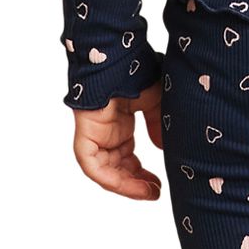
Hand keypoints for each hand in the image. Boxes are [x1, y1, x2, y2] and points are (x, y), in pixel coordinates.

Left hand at [71, 82, 164, 200]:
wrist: (121, 56)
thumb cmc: (137, 71)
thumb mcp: (156, 103)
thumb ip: (158, 126)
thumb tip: (163, 149)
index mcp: (119, 124)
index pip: (126, 157)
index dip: (141, 174)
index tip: (158, 184)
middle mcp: (105, 131)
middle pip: (116, 167)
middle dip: (135, 183)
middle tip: (155, 193)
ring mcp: (94, 132)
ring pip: (104, 170)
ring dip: (126, 185)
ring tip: (148, 193)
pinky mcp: (86, 132)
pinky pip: (91, 164)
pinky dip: (109, 178)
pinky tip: (130, 184)